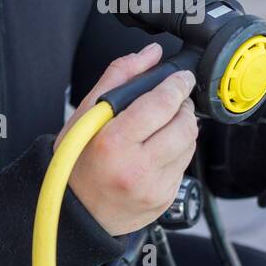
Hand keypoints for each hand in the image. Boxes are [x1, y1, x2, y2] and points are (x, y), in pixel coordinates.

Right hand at [56, 42, 198, 235]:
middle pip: (184, 125)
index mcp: (113, 143)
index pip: (161, 104)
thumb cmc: (75, 160)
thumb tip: (150, 55)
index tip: (181, 78)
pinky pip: (185, 166)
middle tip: (174, 101)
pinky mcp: (164, 199)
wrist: (75, 211)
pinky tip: (157, 151)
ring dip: (183, 129)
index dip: (176, 85)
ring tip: (162, 126)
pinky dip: (177, 152)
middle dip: (183, 107)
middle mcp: (136, 168)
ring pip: (190, 145)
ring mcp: (153, 187)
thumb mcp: (85, 114)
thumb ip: (119, 77)